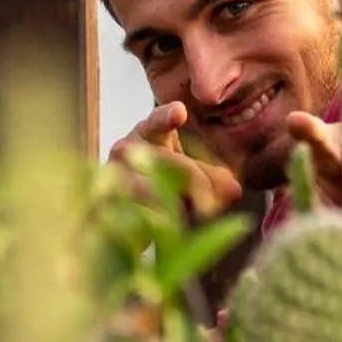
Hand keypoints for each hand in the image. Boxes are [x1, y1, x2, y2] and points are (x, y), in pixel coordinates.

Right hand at [108, 102, 243, 221]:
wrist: (118, 213)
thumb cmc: (161, 183)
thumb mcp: (189, 173)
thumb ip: (213, 179)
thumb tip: (234, 189)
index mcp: (147, 134)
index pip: (156, 123)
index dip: (166, 118)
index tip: (180, 112)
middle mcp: (126, 151)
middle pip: (164, 163)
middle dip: (194, 182)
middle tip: (213, 205)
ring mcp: (113, 179)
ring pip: (148, 192)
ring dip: (178, 207)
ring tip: (198, 216)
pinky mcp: (107, 208)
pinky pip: (136, 217)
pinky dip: (159, 225)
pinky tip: (171, 228)